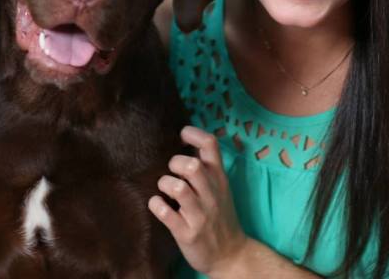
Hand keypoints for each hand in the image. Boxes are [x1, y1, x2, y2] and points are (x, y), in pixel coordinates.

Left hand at [148, 125, 247, 276]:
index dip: (192, 133)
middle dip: (175, 163)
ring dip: (164, 184)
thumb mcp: (219, 188)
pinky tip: (158, 205)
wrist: (231, 255)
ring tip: (164, 190)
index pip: (210, 144)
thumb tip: (184, 140)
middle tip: (171, 171)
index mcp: (219, 179)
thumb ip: (206, 167)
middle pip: (192, 165)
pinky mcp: (187, 233)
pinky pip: (166, 213)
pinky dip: (156, 205)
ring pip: (178, 188)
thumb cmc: (220, 216)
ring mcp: (200, 215)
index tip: (180, 137)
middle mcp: (211, 194)